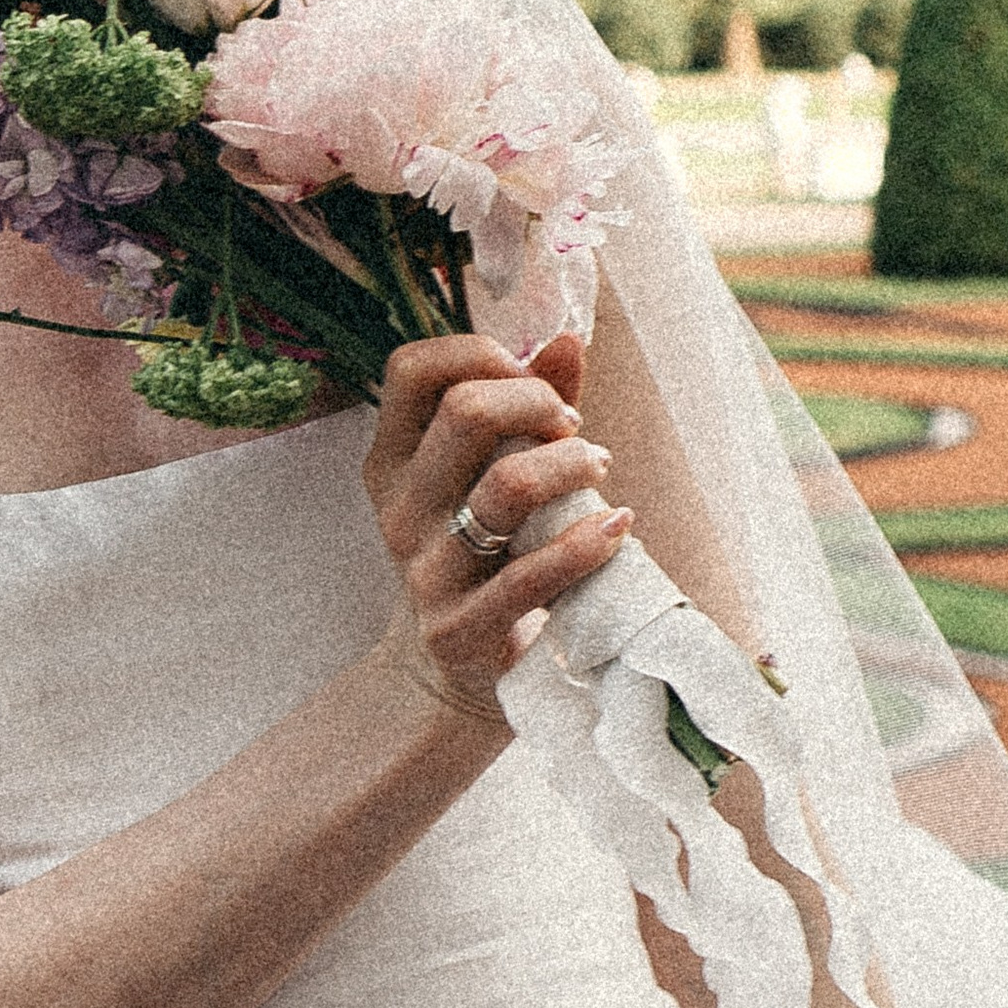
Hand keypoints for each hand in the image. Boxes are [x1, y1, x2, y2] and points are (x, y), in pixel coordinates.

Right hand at [364, 333, 632, 722]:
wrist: (451, 669)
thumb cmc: (483, 553)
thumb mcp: (485, 476)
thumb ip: (523, 407)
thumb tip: (565, 338)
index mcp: (390, 461)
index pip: (408, 371)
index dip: (477, 353)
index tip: (527, 375)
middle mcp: (397, 510)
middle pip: (466, 413)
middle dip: (539, 403)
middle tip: (572, 427)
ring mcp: (424, 571)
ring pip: (508, 485)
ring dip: (573, 465)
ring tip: (599, 469)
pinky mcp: (460, 627)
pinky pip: (533, 574)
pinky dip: (589, 542)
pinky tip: (618, 527)